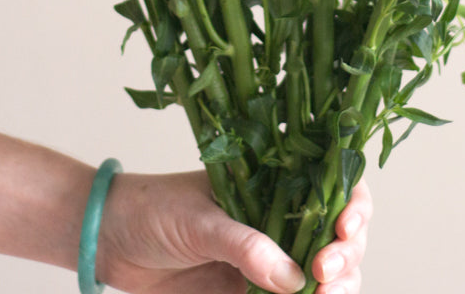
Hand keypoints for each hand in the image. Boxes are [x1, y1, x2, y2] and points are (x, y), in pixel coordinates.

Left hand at [96, 170, 371, 293]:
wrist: (111, 243)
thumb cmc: (153, 210)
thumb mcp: (199, 220)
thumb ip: (244, 245)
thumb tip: (292, 279)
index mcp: (274, 182)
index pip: (333, 184)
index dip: (353, 204)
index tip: (345, 226)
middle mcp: (281, 218)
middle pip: (341, 236)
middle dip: (347, 255)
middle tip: (326, 272)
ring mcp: (271, 259)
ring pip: (325, 278)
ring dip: (337, 288)